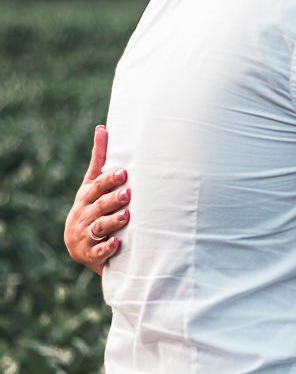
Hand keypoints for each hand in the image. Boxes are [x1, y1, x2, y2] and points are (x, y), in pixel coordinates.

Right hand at [63, 125, 130, 274]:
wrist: (81, 246)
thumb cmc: (92, 206)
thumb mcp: (92, 184)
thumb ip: (99, 159)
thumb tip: (102, 127)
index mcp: (87, 196)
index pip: (97, 186)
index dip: (109, 180)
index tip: (124, 172)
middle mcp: (84, 214)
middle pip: (99, 206)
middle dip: (113, 200)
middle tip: (128, 194)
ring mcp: (86, 235)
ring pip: (99, 228)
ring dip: (112, 222)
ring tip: (126, 216)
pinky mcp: (90, 253)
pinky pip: (98, 252)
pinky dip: (106, 248)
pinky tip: (116, 244)